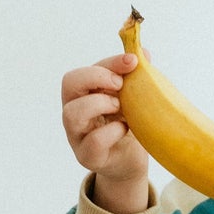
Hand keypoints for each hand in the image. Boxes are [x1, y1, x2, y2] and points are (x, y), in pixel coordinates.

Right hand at [60, 53, 150, 213]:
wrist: (130, 162)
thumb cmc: (128, 127)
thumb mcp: (132, 98)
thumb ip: (135, 76)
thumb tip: (144, 52)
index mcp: (81, 95)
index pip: (84, 71)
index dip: (108, 63)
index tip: (133, 61)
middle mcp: (73, 113)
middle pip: (69, 83)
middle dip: (97, 77)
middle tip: (121, 85)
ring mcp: (77, 136)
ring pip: (73, 113)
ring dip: (100, 104)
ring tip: (119, 107)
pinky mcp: (87, 157)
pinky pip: (94, 141)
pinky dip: (112, 131)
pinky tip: (124, 129)